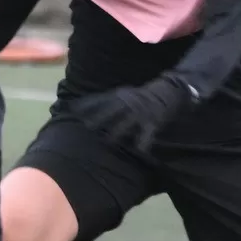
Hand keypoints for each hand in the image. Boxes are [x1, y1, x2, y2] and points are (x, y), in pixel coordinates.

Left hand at [71, 76, 193, 153]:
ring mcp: (140, 112)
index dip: (86, 105)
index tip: (72, 110)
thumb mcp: (123, 94)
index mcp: (120, 95)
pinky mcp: (152, 120)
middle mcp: (129, 102)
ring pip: (127, 122)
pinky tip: (139, 150)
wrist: (168, 89)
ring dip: (117, 132)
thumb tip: (86, 107)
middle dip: (98, 118)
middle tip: (86, 127)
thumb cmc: (142, 95)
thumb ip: (109, 101)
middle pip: (111, 111)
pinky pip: (146, 133)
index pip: (100, 99)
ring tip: (109, 141)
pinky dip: (143, 142)